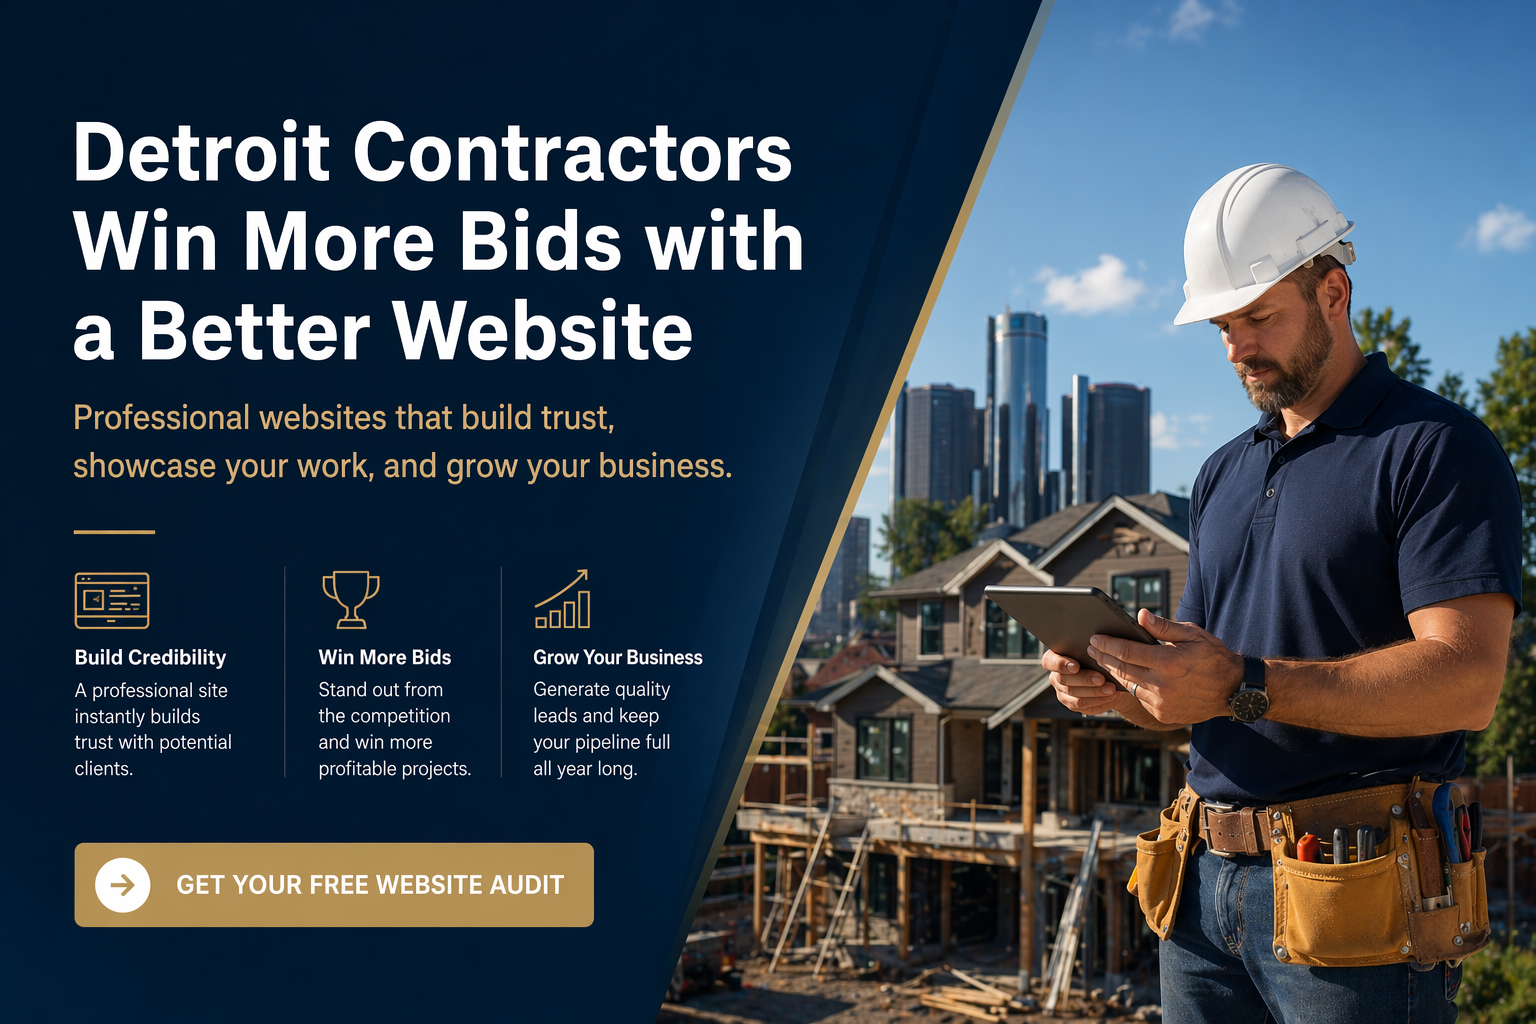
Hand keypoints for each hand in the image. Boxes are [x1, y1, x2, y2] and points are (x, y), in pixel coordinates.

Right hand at [1043, 647, 1142, 717]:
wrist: (1111, 678)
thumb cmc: (1102, 658)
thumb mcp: (1096, 650)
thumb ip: (1091, 648)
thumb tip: (1097, 642)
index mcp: (1056, 658)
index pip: (1049, 661)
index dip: (1060, 664)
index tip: (1076, 666)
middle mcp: (1056, 676)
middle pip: (1064, 680)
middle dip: (1084, 679)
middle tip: (1101, 678)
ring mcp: (1062, 691)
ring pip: (1074, 694)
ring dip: (1094, 692)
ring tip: (1111, 688)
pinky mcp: (1071, 704)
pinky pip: (1082, 705)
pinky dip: (1097, 700)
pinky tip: (1110, 696)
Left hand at [1087, 609, 1243, 724]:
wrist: (1234, 690)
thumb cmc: (1214, 657)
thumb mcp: (1193, 635)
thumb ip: (1164, 627)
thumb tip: (1140, 615)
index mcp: (1168, 663)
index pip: (1126, 652)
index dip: (1107, 644)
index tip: (1095, 638)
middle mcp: (1162, 686)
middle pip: (1121, 669)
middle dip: (1104, 657)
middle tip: (1092, 648)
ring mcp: (1161, 703)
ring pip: (1127, 685)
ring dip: (1114, 673)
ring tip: (1103, 660)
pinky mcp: (1162, 715)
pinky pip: (1139, 698)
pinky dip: (1130, 686)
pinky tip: (1123, 676)